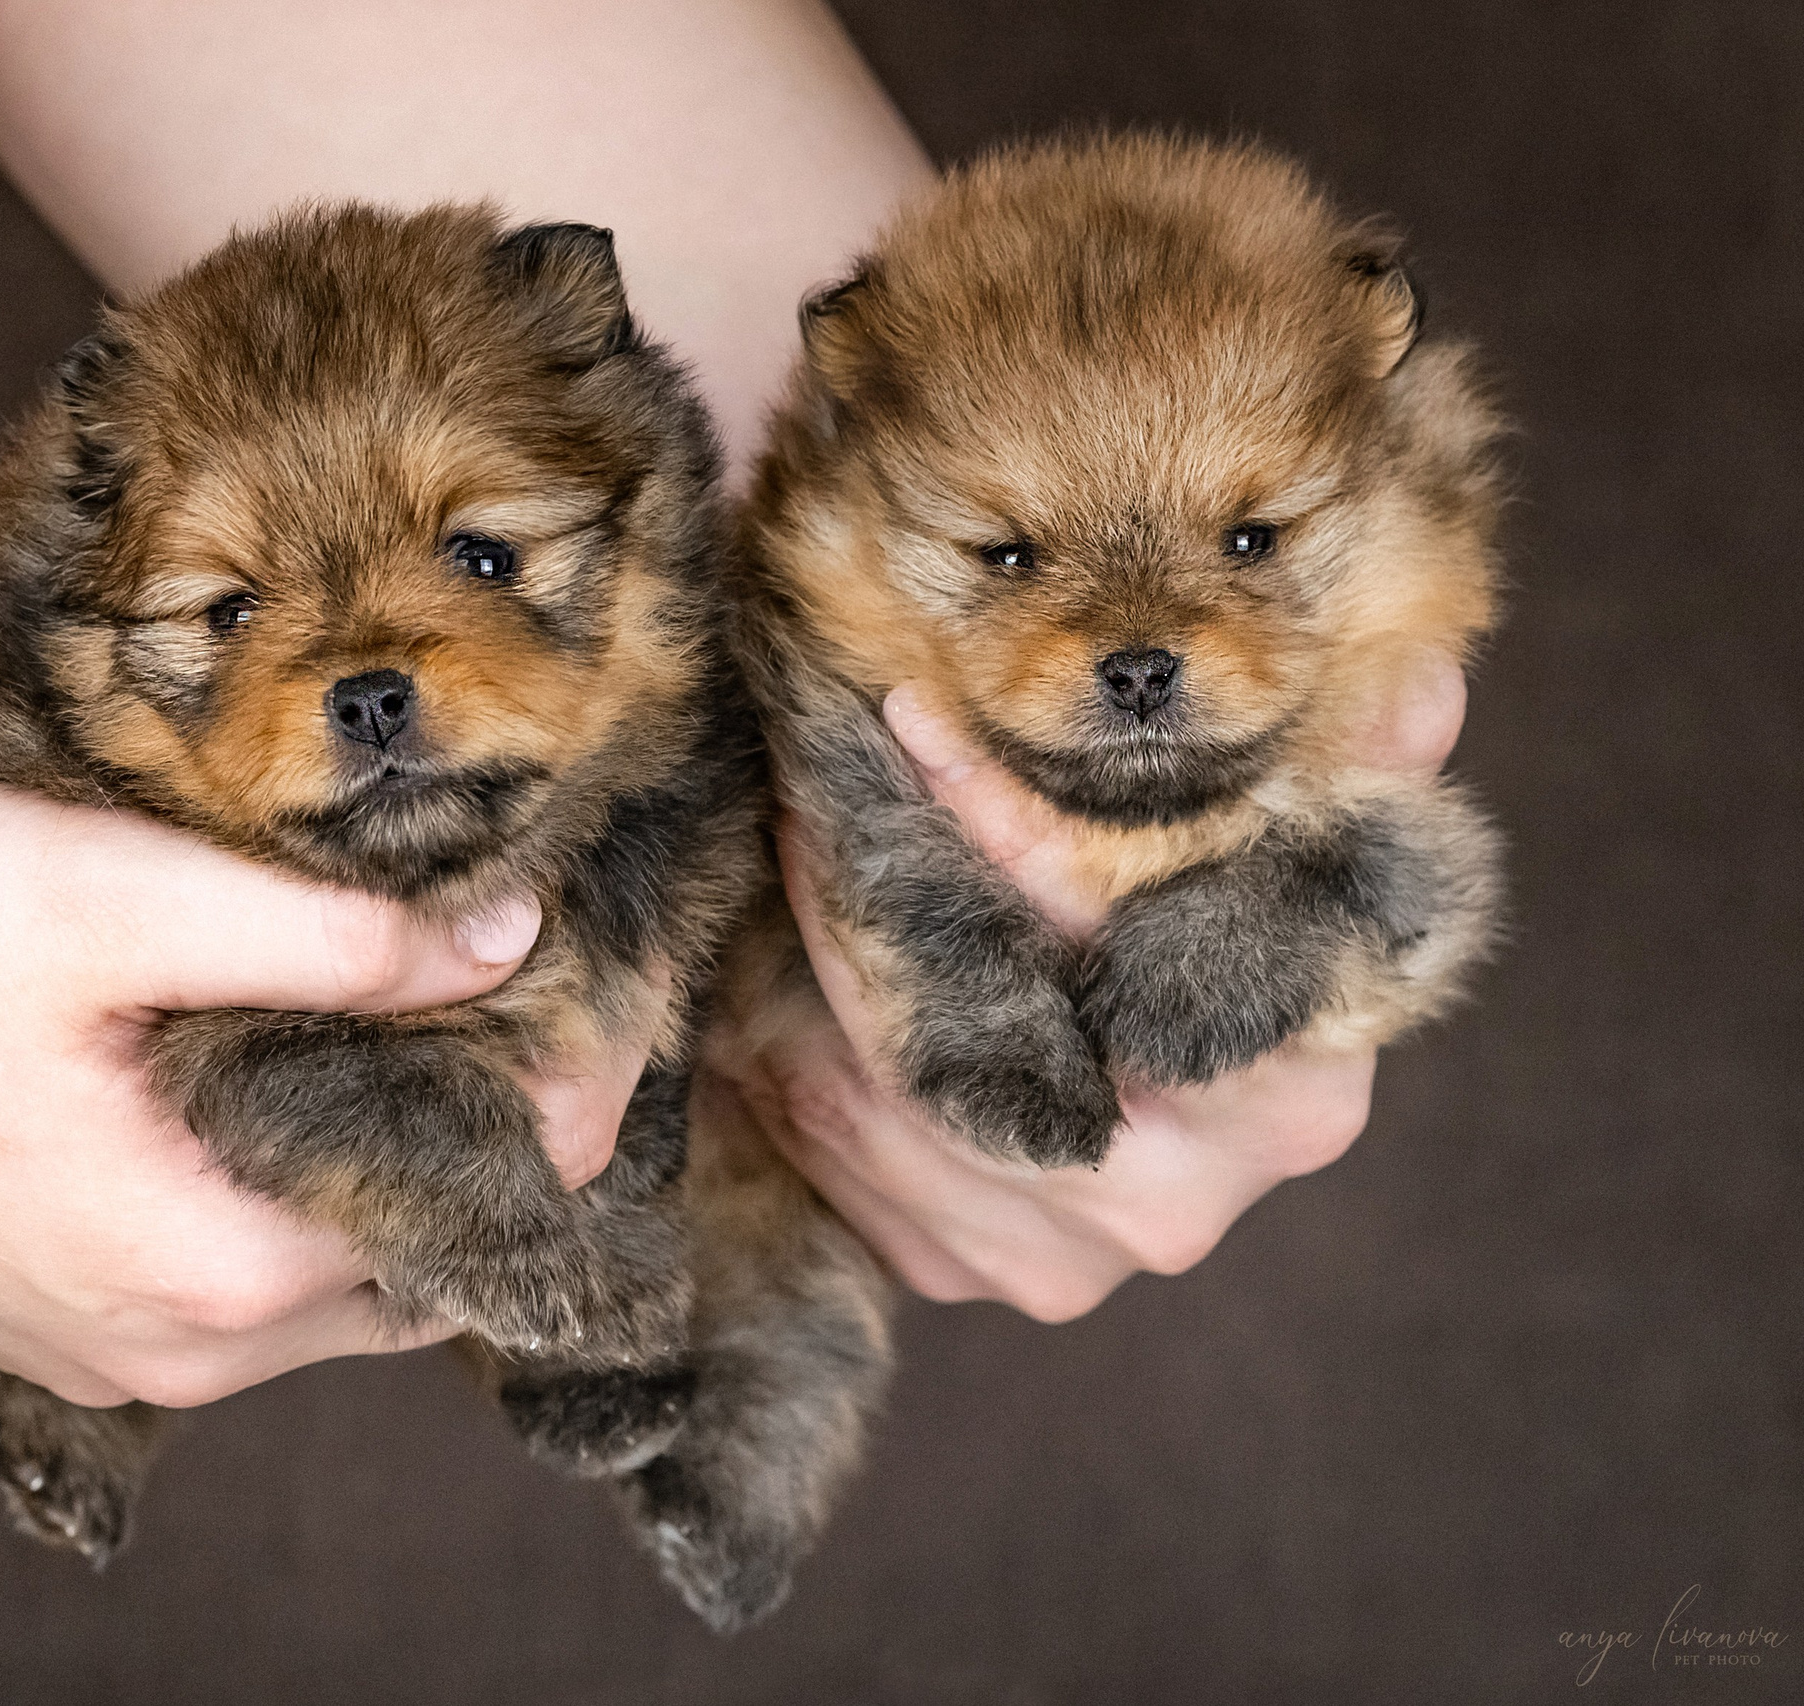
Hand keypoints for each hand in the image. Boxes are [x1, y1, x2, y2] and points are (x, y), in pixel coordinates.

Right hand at [0, 774, 645, 1409]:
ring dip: (359, 1174)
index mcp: (206, 1273)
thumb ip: (331, 939)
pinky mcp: (12, 1310)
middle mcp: (156, 1350)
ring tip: (379, 1025)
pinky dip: (262, 1199)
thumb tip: (508, 945)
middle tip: (489, 1004)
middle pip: (396, 1274)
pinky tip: (243, 1079)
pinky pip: (202, 1284)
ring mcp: (74, 1344)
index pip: (462, 1215)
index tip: (578, 1000)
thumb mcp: (116, 902)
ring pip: (300, 1289)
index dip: (545, 1109)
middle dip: (465, 1152)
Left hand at [719, 656, 1467, 1320]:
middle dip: (879, 890)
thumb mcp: (1290, 878)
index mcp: (1287, 1095)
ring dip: (825, 958)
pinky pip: (836, 1140)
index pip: (1122, 939)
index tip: (914, 718)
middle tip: (815, 779)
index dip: (1010, 825)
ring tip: (801, 853)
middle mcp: (1177, 1201)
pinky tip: (798, 975)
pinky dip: (804, 1043)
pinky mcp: (958, 1269)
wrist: (1144, 1145)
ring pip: (886, 1074)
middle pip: (976, 1019)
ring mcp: (1062, 1258)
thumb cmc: (1218, 969)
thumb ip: (1350, 788)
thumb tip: (1421, 680)